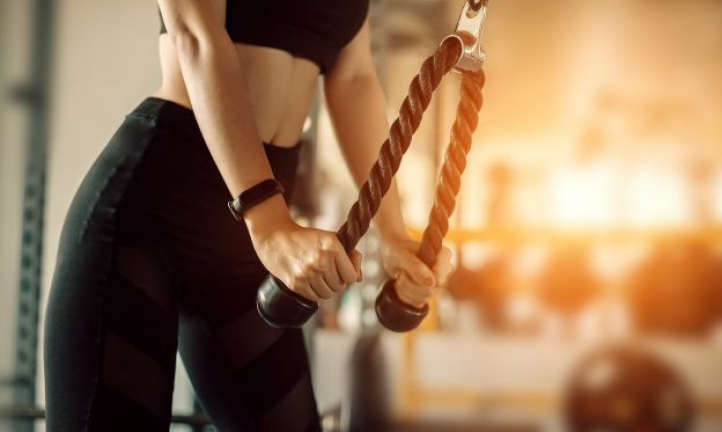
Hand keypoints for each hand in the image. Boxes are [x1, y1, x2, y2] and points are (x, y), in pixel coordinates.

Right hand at [246, 198, 361, 301]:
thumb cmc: (306, 237)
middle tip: (327, 272)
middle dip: (336, 282)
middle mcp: (321, 260)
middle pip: (340, 287)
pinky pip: (314, 298)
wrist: (274, 236)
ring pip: (328, 294)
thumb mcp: (330, 238)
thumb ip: (349, 256)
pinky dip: (314, 293)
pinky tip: (309, 281)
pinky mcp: (296, 283)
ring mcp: (308, 273)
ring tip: (317, 277)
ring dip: (326, 288)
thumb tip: (360, 279)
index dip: (349, 275)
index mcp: (332, 246)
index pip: (352, 276)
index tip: (342, 270)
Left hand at [381, 235, 452, 307]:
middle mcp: (445, 270)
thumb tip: (431, 283)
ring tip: (400, 276)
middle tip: (400, 272)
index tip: (404, 271)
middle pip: (431, 290)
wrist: (392, 254)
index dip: (420, 279)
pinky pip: (418, 302)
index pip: (439, 278)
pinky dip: (405, 295)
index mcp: (443, 255)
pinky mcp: (430, 292)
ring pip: (423, 297)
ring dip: (405, 289)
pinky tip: (401, 284)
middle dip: (409, 284)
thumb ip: (416, 267)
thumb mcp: (402, 256)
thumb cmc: (397, 251)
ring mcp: (438, 282)